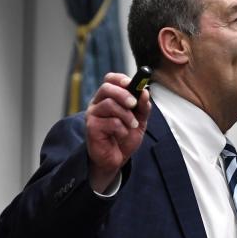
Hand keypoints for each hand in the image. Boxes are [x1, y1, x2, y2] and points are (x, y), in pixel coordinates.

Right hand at [86, 72, 150, 191]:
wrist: (117, 159)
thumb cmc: (125, 137)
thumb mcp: (140, 120)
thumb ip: (143, 106)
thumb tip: (145, 91)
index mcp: (108, 98)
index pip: (109, 80)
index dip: (120, 79)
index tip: (131, 82)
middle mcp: (98, 103)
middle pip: (106, 88)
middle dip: (123, 94)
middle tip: (134, 104)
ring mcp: (92, 115)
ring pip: (109, 104)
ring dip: (126, 115)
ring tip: (132, 125)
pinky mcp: (91, 128)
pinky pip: (110, 122)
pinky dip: (122, 129)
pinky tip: (121, 135)